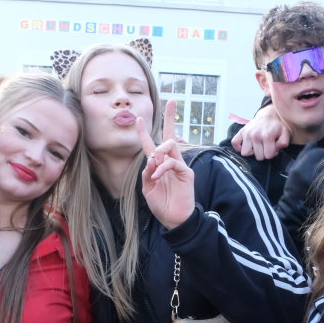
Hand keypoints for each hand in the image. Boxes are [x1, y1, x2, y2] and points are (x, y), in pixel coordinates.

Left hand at [139, 100, 194, 229]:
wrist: (174, 220)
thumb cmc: (162, 205)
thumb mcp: (147, 188)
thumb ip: (147, 173)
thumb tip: (150, 159)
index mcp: (159, 165)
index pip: (151, 145)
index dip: (144, 132)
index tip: (137, 118)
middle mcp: (170, 162)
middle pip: (170, 135)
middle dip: (170, 118)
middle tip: (171, 102)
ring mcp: (179, 166)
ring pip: (171, 144)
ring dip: (159, 150)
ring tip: (154, 162)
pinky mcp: (186, 173)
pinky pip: (173, 162)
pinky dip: (162, 168)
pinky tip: (157, 176)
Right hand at [231, 104, 289, 160]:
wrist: (269, 115)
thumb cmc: (277, 126)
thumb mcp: (285, 133)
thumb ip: (283, 143)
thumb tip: (276, 148)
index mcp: (267, 136)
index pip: (268, 156)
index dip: (272, 153)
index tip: (273, 147)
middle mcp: (255, 135)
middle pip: (258, 157)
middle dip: (263, 153)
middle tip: (266, 146)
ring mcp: (247, 134)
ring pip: (245, 153)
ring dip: (252, 151)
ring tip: (257, 146)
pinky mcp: (241, 132)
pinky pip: (235, 143)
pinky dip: (239, 146)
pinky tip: (247, 144)